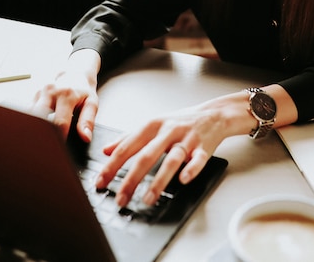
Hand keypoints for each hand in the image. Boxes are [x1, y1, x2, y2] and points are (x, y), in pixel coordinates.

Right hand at [31, 48, 100, 140]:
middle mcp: (50, 92)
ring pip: (30, 115)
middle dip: (41, 134)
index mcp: (66, 94)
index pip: (59, 122)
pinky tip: (36, 128)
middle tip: (45, 147)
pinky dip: (31, 121)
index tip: (59, 150)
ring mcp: (39, 92)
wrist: (75, 72)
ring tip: (38, 139)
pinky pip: (28, 112)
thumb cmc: (83, 89)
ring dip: (34, 128)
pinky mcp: (33, 95)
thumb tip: (86, 137)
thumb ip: (88, 120)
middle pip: (39, 118)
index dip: (59, 138)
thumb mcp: (92, 102)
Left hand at [95, 91, 250, 206]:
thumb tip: (106, 149)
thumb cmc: (180, 121)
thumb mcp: (152, 124)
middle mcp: (168, 130)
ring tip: (147, 199)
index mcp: (152, 125)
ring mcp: (186, 139)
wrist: (213, 114)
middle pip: (146, 155)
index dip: (112, 165)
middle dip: (131, 179)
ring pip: (170, 160)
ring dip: (158, 181)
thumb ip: (129, 137)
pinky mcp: (203, 147)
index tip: (100, 181)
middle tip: (120, 198)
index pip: (128, 146)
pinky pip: (197, 160)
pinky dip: (190, 169)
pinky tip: (183, 180)